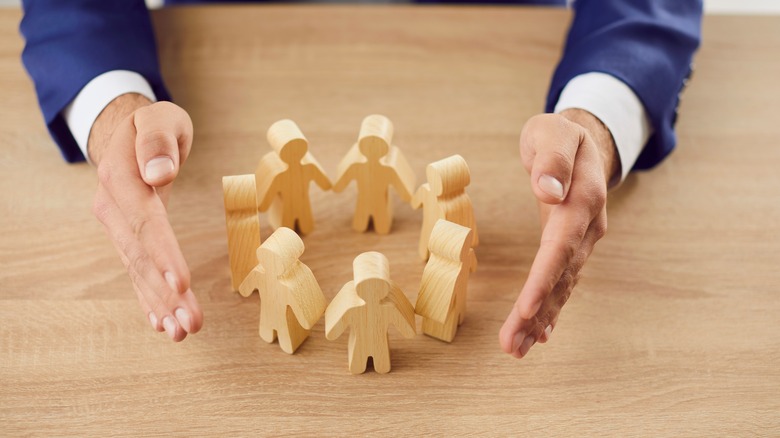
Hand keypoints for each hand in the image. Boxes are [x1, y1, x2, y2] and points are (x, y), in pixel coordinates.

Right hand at [90, 94, 201, 341]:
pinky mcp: (128, 239)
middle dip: (165, 294)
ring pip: (139, 271)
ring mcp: (117, 227)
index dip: (162, 253)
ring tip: (183, 332)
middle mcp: (113, 209)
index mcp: (120, 178)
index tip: (180, 283)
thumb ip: (157, 141)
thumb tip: (158, 172)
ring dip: (161, 304)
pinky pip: (137, 272)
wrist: (125, 133)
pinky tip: (163, 324)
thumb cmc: (151, 124)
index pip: (143, 221)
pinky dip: (149, 300)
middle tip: (190, 324)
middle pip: (141, 256)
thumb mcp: (158, 118)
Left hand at [499, 108, 619, 357]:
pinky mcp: (571, 245)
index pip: (561, 246)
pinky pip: (562, 281)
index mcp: (582, 199)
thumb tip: (548, 190)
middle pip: (560, 275)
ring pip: (562, 285)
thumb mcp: (553, 133)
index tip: (526, 308)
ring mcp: (582, 239)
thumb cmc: (560, 135)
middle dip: (536, 312)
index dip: (544, 279)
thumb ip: (552, 159)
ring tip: (517, 348)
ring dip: (541, 318)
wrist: (583, 139)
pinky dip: (551, 308)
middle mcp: (586, 226)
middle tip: (512, 345)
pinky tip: (539, 333)